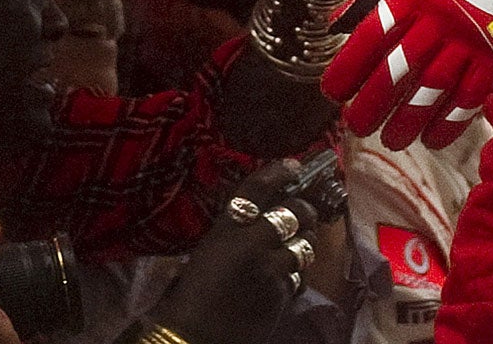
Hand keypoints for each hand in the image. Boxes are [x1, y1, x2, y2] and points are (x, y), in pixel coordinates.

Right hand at [149, 161, 316, 343]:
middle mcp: (252, 244)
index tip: (294, 166)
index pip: (257, 190)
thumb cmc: (188, 294)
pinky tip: (287, 275)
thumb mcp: (206, 252)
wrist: (195, 337)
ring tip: (300, 241)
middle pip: (294, 214)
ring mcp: (272, 271)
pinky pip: (299, 276)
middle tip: (303, 211)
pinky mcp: (283, 296)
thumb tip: (255, 221)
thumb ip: (232, 234)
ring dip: (304, 241)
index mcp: (226, 228)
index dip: (278, 174)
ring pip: (304, 245)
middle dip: (304, 210)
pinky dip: (296, 273)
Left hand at [324, 0, 492, 148]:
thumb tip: (333, 25)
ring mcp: (467, 43)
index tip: (332, 91)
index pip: (372, 35)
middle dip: (374, 102)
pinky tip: (431, 139)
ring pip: (434, 89)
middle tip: (356, 125)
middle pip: (400, 68)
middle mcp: (437, 21)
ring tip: (390, 140)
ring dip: (409, 120)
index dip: (349, 66)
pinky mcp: (492, 61)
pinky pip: (469, 98)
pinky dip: (450, 123)